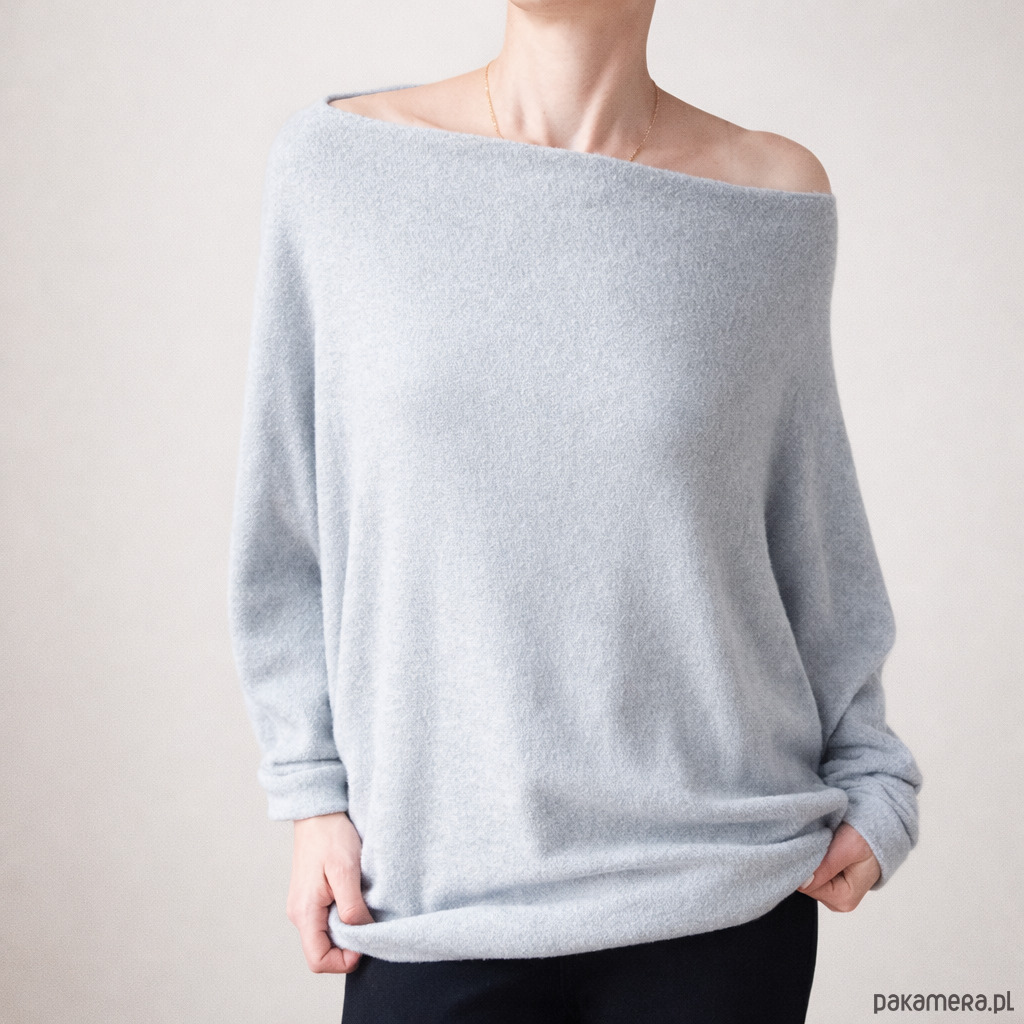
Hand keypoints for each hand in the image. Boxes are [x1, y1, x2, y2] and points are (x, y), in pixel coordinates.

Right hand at [287, 811, 374, 972]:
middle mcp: (300, 914)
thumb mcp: (346, 871)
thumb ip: (352, 906)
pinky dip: (344, 916)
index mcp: (304, 912)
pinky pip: (327, 919)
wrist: (318, 813)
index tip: (365, 944)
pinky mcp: (312, 896)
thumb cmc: (330, 837)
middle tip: (369, 923)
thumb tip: (361, 932)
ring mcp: (304, 905)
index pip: (318, 960)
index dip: (343, 961)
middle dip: (348, 945)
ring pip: (326, 935)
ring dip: (347, 929)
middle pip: (322, 950)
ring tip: (363, 907)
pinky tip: (356, 898)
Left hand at [797, 821, 880, 911]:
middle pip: (806, 884)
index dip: (803, 866)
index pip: (806, 887)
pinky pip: (813, 875)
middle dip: (807, 864)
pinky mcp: (831, 886)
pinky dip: (815, 862)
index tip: (810, 847)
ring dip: (811, 861)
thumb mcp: (847, 848)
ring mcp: (834, 895)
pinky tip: (824, 851)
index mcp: (844, 898)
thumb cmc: (867, 840)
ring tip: (825, 846)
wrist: (880, 835)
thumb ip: (826, 866)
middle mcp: (839, 902)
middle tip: (819, 844)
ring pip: (807, 879)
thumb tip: (802, 883)